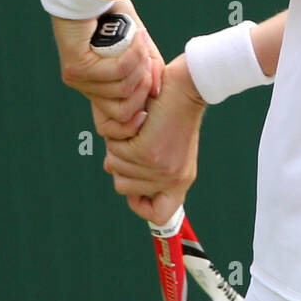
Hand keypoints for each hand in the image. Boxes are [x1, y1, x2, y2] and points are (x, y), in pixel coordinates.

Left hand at [51, 0, 164, 137]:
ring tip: (139, 38)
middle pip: (124, 112)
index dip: (138, 116)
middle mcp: (85, 87)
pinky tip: (135, 33)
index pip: (118, 121)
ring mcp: (78, 80)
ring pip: (124, 89)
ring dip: (140, 63)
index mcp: (99, 86)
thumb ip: (147, 69)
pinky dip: (133, 52)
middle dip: (144, 86)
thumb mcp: (138, 45)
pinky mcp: (76, 68)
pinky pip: (117, 72)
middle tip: (148, 58)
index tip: (154, 97)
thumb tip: (156, 93)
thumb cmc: (113, 13)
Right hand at [102, 55, 206, 224]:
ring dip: (120, 148)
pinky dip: (119, 137)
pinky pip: (116, 154)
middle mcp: (173, 179)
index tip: (134, 191)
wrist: (188, 86)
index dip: (141, 206)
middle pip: (125, 189)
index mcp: (180, 180)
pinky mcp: (147, 154)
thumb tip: (112, 170)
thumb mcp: (166, 144)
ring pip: (117, 170)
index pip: (159, 214)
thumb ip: (145, 165)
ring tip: (139, 129)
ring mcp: (160, 169)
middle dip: (122, 165)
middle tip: (135, 140)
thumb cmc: (173, 109)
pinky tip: (137, 123)